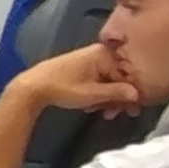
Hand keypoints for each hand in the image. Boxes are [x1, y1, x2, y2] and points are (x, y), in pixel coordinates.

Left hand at [8, 43, 140, 118]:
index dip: (132, 93)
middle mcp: (98, 53)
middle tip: (115, 114)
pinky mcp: (81, 69)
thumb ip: (116, 93)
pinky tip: (90, 106)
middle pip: (119, 78)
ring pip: (108, 81)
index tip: (133, 109)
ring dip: (106, 99)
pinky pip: (97, 81)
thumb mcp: (92, 94)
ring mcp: (89, 60)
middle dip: (117, 98)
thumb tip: (137, 94)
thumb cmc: (61, 88)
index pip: (128, 74)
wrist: (32, 87)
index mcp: (103, 54)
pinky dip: (96, 95)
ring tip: (99, 112)